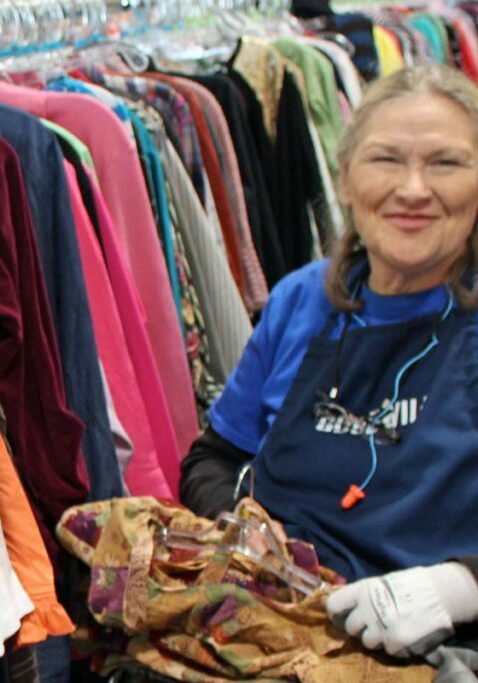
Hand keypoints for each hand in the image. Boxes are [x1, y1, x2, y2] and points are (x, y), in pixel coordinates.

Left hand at [326, 563, 477, 656]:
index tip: (338, 616)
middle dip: (359, 627)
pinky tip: (404, 632)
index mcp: (363, 590)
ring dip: (376, 638)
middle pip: (350, 627)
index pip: (334, 604)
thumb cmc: (410, 584)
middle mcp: (368, 610)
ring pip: (367, 642)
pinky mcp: (396, 644)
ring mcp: (381, 628)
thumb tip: (345, 606)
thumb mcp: (381, 583)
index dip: (335, 612)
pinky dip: (394, 645)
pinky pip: (387, 650)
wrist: (440, 593)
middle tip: (372, 622)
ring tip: (390, 626)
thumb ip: (363, 595)